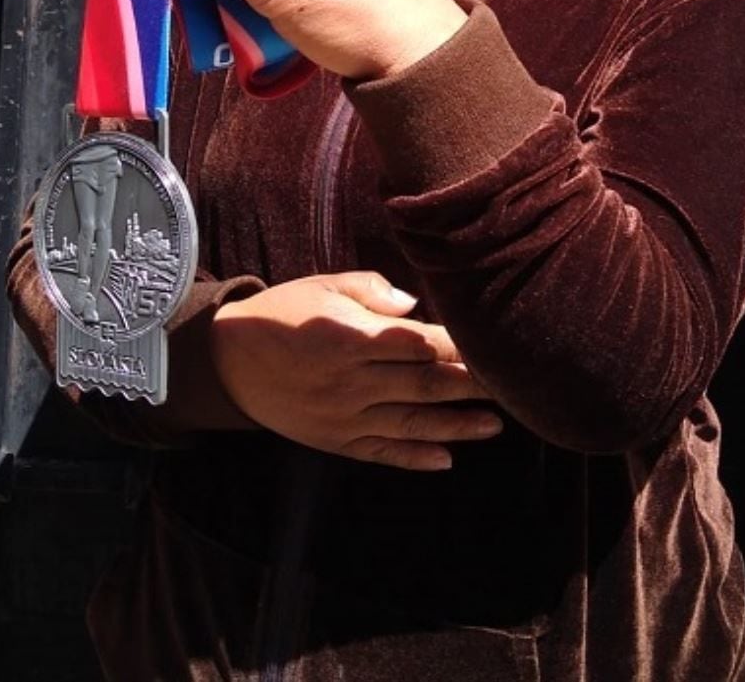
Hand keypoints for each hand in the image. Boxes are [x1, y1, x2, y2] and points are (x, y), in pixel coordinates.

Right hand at [210, 272, 502, 470]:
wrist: (229, 359)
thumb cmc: (282, 313)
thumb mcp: (321, 285)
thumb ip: (371, 291)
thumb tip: (416, 307)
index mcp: (349, 336)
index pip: (419, 342)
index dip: (459, 346)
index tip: (495, 346)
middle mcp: (351, 380)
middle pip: (425, 385)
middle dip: (473, 386)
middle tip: (516, 386)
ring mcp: (344, 415)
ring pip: (412, 423)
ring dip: (458, 426)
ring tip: (496, 425)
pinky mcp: (335, 440)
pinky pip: (382, 452)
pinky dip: (415, 457)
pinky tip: (447, 459)